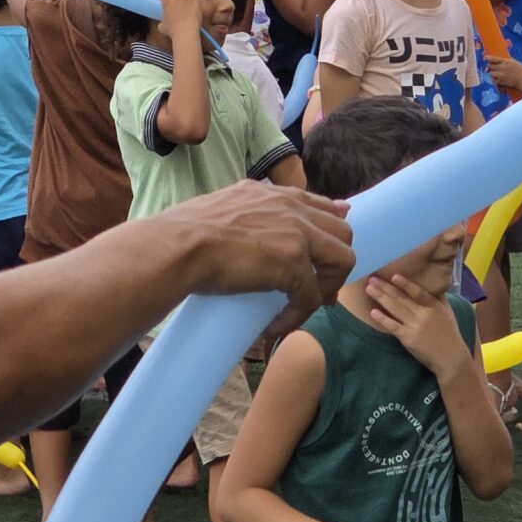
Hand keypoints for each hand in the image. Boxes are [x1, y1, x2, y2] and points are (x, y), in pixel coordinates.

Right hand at [160, 0, 202, 30]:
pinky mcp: (196, 1)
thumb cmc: (173, 31)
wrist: (186, 33)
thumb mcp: (162, 27)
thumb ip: (162, 21)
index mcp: (166, 0)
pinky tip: (194, 14)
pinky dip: (194, 6)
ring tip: (188, 11)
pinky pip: (195, 0)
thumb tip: (162, 23)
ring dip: (187, 0)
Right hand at [169, 181, 354, 328]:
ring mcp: (297, 233)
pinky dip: (295, 317)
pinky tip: (274, 327)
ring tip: (301, 308)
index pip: (321, 205)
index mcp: (273, 194)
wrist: (178, 247)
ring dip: (326, 288)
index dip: (330, 230)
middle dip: (336, 262)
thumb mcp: (224, 208)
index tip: (324, 253)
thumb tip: (250, 234)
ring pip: (343, 260)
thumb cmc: (184, 233)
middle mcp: (291, 208)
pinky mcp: (294, 263)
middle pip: (343, 232)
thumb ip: (247, 213)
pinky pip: (311, 297)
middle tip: (318, 289)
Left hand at [362, 270, 472, 377]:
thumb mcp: (448, 312)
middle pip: (402, 298)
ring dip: (381, 298)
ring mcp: (415, 327)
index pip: (418, 292)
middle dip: (386, 287)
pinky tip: (373, 312)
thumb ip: (439, 298)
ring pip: (395, 309)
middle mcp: (424, 314)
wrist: (450, 358)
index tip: (394, 275)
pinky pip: (393, 326)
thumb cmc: (450, 334)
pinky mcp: (408, 338)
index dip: (406, 284)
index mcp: (434, 307)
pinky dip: (382, 319)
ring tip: (369, 289)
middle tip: (372, 278)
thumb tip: (432, 284)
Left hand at [484, 55, 521, 97]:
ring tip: (496, 73)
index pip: (493, 58)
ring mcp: (501, 75)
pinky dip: (494, 79)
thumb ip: (508, 59)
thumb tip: (504, 54)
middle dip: (489, 66)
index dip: (487, 58)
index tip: (485, 58)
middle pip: (490, 66)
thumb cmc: (521, 70)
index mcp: (506, 61)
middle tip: (491, 67)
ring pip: (490, 73)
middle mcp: (502, 68)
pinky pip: (493, 80)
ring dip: (491, 73)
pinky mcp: (501, 81)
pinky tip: (498, 79)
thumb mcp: (515, 62)